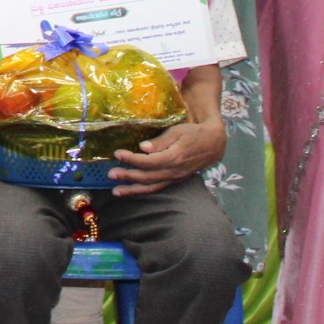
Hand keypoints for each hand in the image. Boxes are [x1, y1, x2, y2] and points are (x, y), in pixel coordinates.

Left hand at [108, 117, 226, 195]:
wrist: (214, 144)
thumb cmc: (194, 133)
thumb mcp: (177, 131)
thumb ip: (160, 141)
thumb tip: (143, 147)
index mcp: (174, 157)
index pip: (149, 161)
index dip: (132, 159)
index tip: (117, 153)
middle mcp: (174, 171)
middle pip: (147, 176)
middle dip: (128, 176)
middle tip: (110, 173)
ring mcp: (175, 178)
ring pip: (152, 187)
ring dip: (133, 190)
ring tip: (115, 191)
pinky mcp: (175, 180)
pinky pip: (158, 188)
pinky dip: (143, 191)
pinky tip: (131, 191)